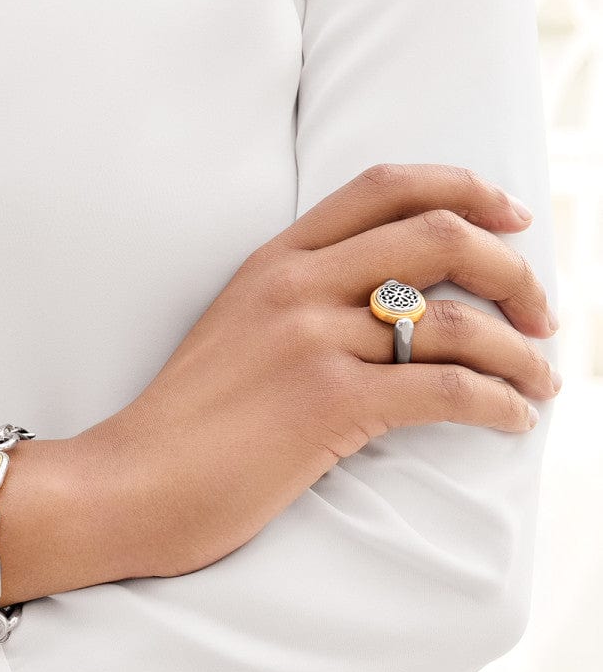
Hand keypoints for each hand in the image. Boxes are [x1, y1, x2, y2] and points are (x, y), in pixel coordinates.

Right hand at [79, 164, 560, 577]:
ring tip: (540, 381)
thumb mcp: (233, 337)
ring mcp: (311, 341)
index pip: (385, 187)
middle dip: (514, 271)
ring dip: (521, 351)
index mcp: (272, 262)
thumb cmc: (181, 426)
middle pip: (440, 237)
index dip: (464, 189)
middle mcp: (296, 285)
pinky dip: (500, 402)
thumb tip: (385, 318)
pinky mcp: (328, 404)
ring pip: (456, 322)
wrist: (128, 484)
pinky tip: (513, 419)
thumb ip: (297, 309)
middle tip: (542, 312)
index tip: (509, 219)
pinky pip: (448, 389)